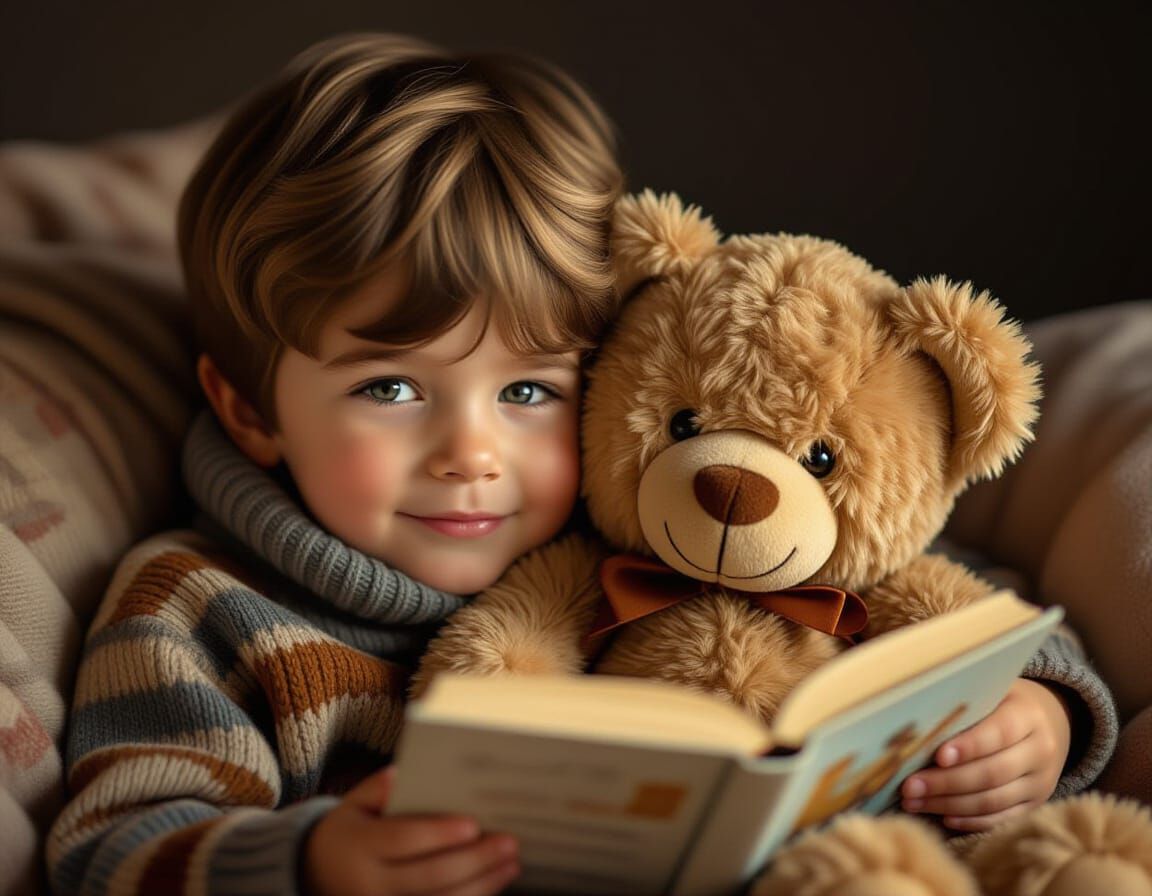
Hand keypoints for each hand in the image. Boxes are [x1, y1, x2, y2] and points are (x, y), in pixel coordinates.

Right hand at [304, 766, 518, 895]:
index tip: (473, 824)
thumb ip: (378, 789)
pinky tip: (492, 885)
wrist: (315, 877)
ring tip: (511, 863)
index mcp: (358, 847)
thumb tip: (404, 774)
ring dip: (481, 885)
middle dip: (474, 860)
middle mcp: (368, 886)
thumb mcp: (354, 805)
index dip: (439, 834)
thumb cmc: (349, 832)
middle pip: (429, 875)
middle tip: (509, 842)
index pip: (403, 840)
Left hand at [900, 678, 1071, 831]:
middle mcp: (1040, 751)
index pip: (1000, 732)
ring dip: (950, 805)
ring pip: (993, 800)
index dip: (969, 747)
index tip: (938, 756)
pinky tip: (942, 816)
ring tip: (914, 802)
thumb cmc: (1002, 704)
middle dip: (946, 782)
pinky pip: (1001, 819)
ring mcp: (1040, 782)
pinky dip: (970, 820)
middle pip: (992, 773)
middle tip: (909, 786)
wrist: (1049, 724)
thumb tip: (918, 725)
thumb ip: (964, 706)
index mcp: (1028, 716)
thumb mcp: (991, 692)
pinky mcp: (1035, 805)